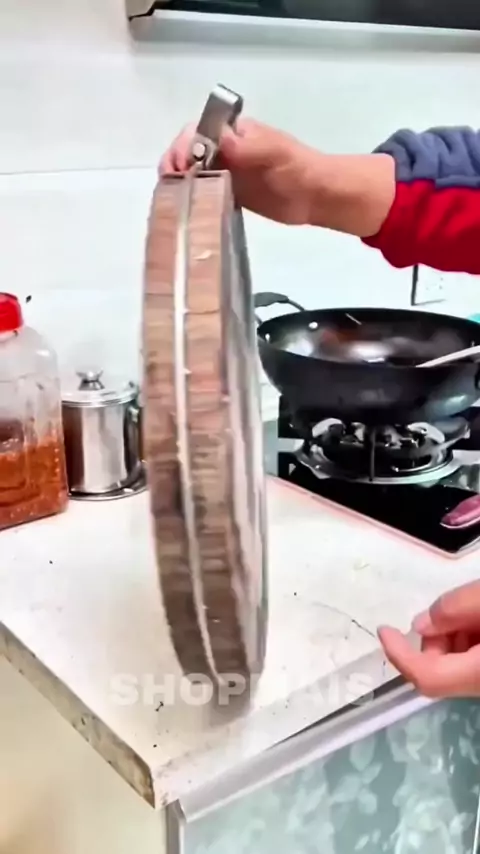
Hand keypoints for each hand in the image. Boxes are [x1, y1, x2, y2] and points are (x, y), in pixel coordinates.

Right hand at [159, 118, 315, 224]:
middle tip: (172, 183)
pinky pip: (203, 192)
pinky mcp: (228, 193)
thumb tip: (217, 142)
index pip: (197, 131)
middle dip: (175, 163)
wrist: (315, 195)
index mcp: (232, 132)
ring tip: (172, 197)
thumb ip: (245, 147)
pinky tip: (184, 208)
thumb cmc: (297, 167)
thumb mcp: (273, 151)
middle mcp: (224, 149)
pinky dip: (191, 197)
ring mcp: (225, 172)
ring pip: (192, 171)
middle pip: (188, 151)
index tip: (182, 165)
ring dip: (178, 181)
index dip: (185, 146)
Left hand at [378, 580, 479, 697]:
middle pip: (442, 670)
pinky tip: (478, 618)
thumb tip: (418, 626)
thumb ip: (453, 608)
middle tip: (455, 606)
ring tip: (473, 608)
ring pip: (457, 666)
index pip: (428, 677)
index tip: (383, 629)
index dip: (400, 655)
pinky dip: (469, 641)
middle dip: (435, 637)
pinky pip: (472, 664)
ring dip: (454, 636)